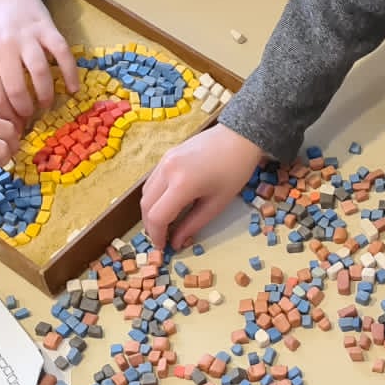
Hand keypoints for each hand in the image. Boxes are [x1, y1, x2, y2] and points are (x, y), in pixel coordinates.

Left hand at [0, 0, 78, 121]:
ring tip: (47, 106)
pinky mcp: (47, 29)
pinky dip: (70, 74)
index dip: (7, 116)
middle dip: (25, 110)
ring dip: (45, 95)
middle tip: (31, 118)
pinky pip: (62, 55)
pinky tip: (72, 89)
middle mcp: (4, 47)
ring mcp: (27, 37)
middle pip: (16, 89)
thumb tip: (9, 116)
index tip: (16, 126)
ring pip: (39, 73)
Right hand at [141, 123, 262, 250]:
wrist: (238, 138)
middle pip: (146, 205)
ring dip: (150, 211)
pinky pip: (151, 181)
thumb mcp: (216, 204)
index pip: (157, 217)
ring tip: (163, 223)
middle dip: (150, 226)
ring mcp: (163, 161)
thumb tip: (176, 242)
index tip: (163, 247)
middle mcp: (167, 171)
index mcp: (182, 184)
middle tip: (162, 238)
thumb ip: (192, 224)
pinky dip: (154, 197)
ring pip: (145, 193)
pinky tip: (166, 204)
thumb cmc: (234, 171)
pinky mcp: (165, 156)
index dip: (157, 235)